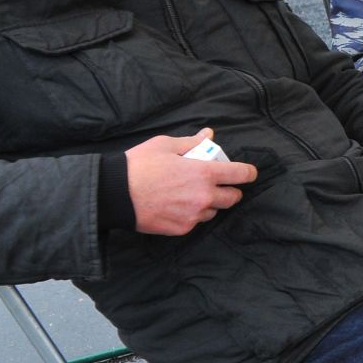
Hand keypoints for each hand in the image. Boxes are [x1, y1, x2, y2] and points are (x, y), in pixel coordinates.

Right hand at [125, 128, 259, 235]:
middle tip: (218, 185)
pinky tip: (177, 205)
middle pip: (233, 198)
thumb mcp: (166, 145)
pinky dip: (192, 214)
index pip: (241, 175)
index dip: (248, 173)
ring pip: (213, 211)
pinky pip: (195, 222)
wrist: (113, 194)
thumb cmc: (139, 165)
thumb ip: (192, 142)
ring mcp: (193, 215)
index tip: (248, 173)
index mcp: (205, 173)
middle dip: (230, 190)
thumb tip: (209, 134)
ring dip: (209, 203)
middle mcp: (204, 197)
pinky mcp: (181, 229)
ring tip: (190, 194)